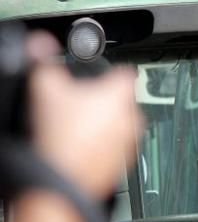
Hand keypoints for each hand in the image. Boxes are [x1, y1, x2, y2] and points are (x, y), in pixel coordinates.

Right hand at [29, 63, 141, 198]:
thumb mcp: (45, 89)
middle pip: (122, 99)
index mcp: (120, 94)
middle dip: (105, 100)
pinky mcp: (125, 162)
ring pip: (120, 123)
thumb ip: (45, 62)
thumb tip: (41, 44)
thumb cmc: (60, 136)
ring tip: (79, 127)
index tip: (101, 73)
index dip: (110, 70)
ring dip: (105, 123)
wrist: (62, 177)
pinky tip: (82, 145)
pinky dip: (104, 143)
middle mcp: (132, 117)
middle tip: (81, 104)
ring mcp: (131, 141)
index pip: (124, 71)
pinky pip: (116, 145)